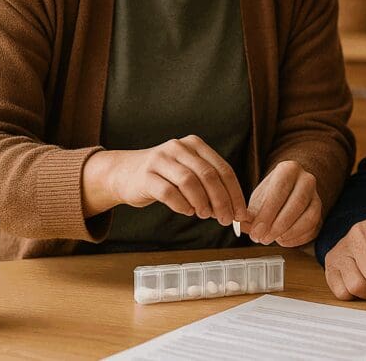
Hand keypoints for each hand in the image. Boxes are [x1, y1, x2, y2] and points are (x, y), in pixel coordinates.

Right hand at [84, 135, 248, 225]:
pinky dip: (182, 205)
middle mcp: (179, 147)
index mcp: (196, 145)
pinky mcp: (146, 175)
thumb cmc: (164, 176)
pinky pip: (168, 192)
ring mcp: (161, 159)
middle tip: (226, 219)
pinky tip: (187, 211)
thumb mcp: (189, 172)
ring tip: (205, 215)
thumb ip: (209, 186)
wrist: (124, 173)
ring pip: (190, 182)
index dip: (235, 193)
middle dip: (221, 200)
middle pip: (209, 175)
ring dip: (202, 202)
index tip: (241, 214)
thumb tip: (234, 211)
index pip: (223, 169)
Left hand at [242, 161, 322, 246]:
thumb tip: (243, 225)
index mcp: (289, 169)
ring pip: (309, 217)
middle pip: (296, 204)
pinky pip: (313, 227)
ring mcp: (316, 196)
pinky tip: (282, 239)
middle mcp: (306, 179)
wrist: (289, 190)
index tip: (256, 230)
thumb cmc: (272, 194)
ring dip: (288, 232)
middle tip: (262, 238)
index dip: (268, 213)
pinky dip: (297, 237)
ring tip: (272, 239)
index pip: (280, 190)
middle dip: (278, 225)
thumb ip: (251, 212)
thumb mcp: (258, 198)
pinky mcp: (320, 212)